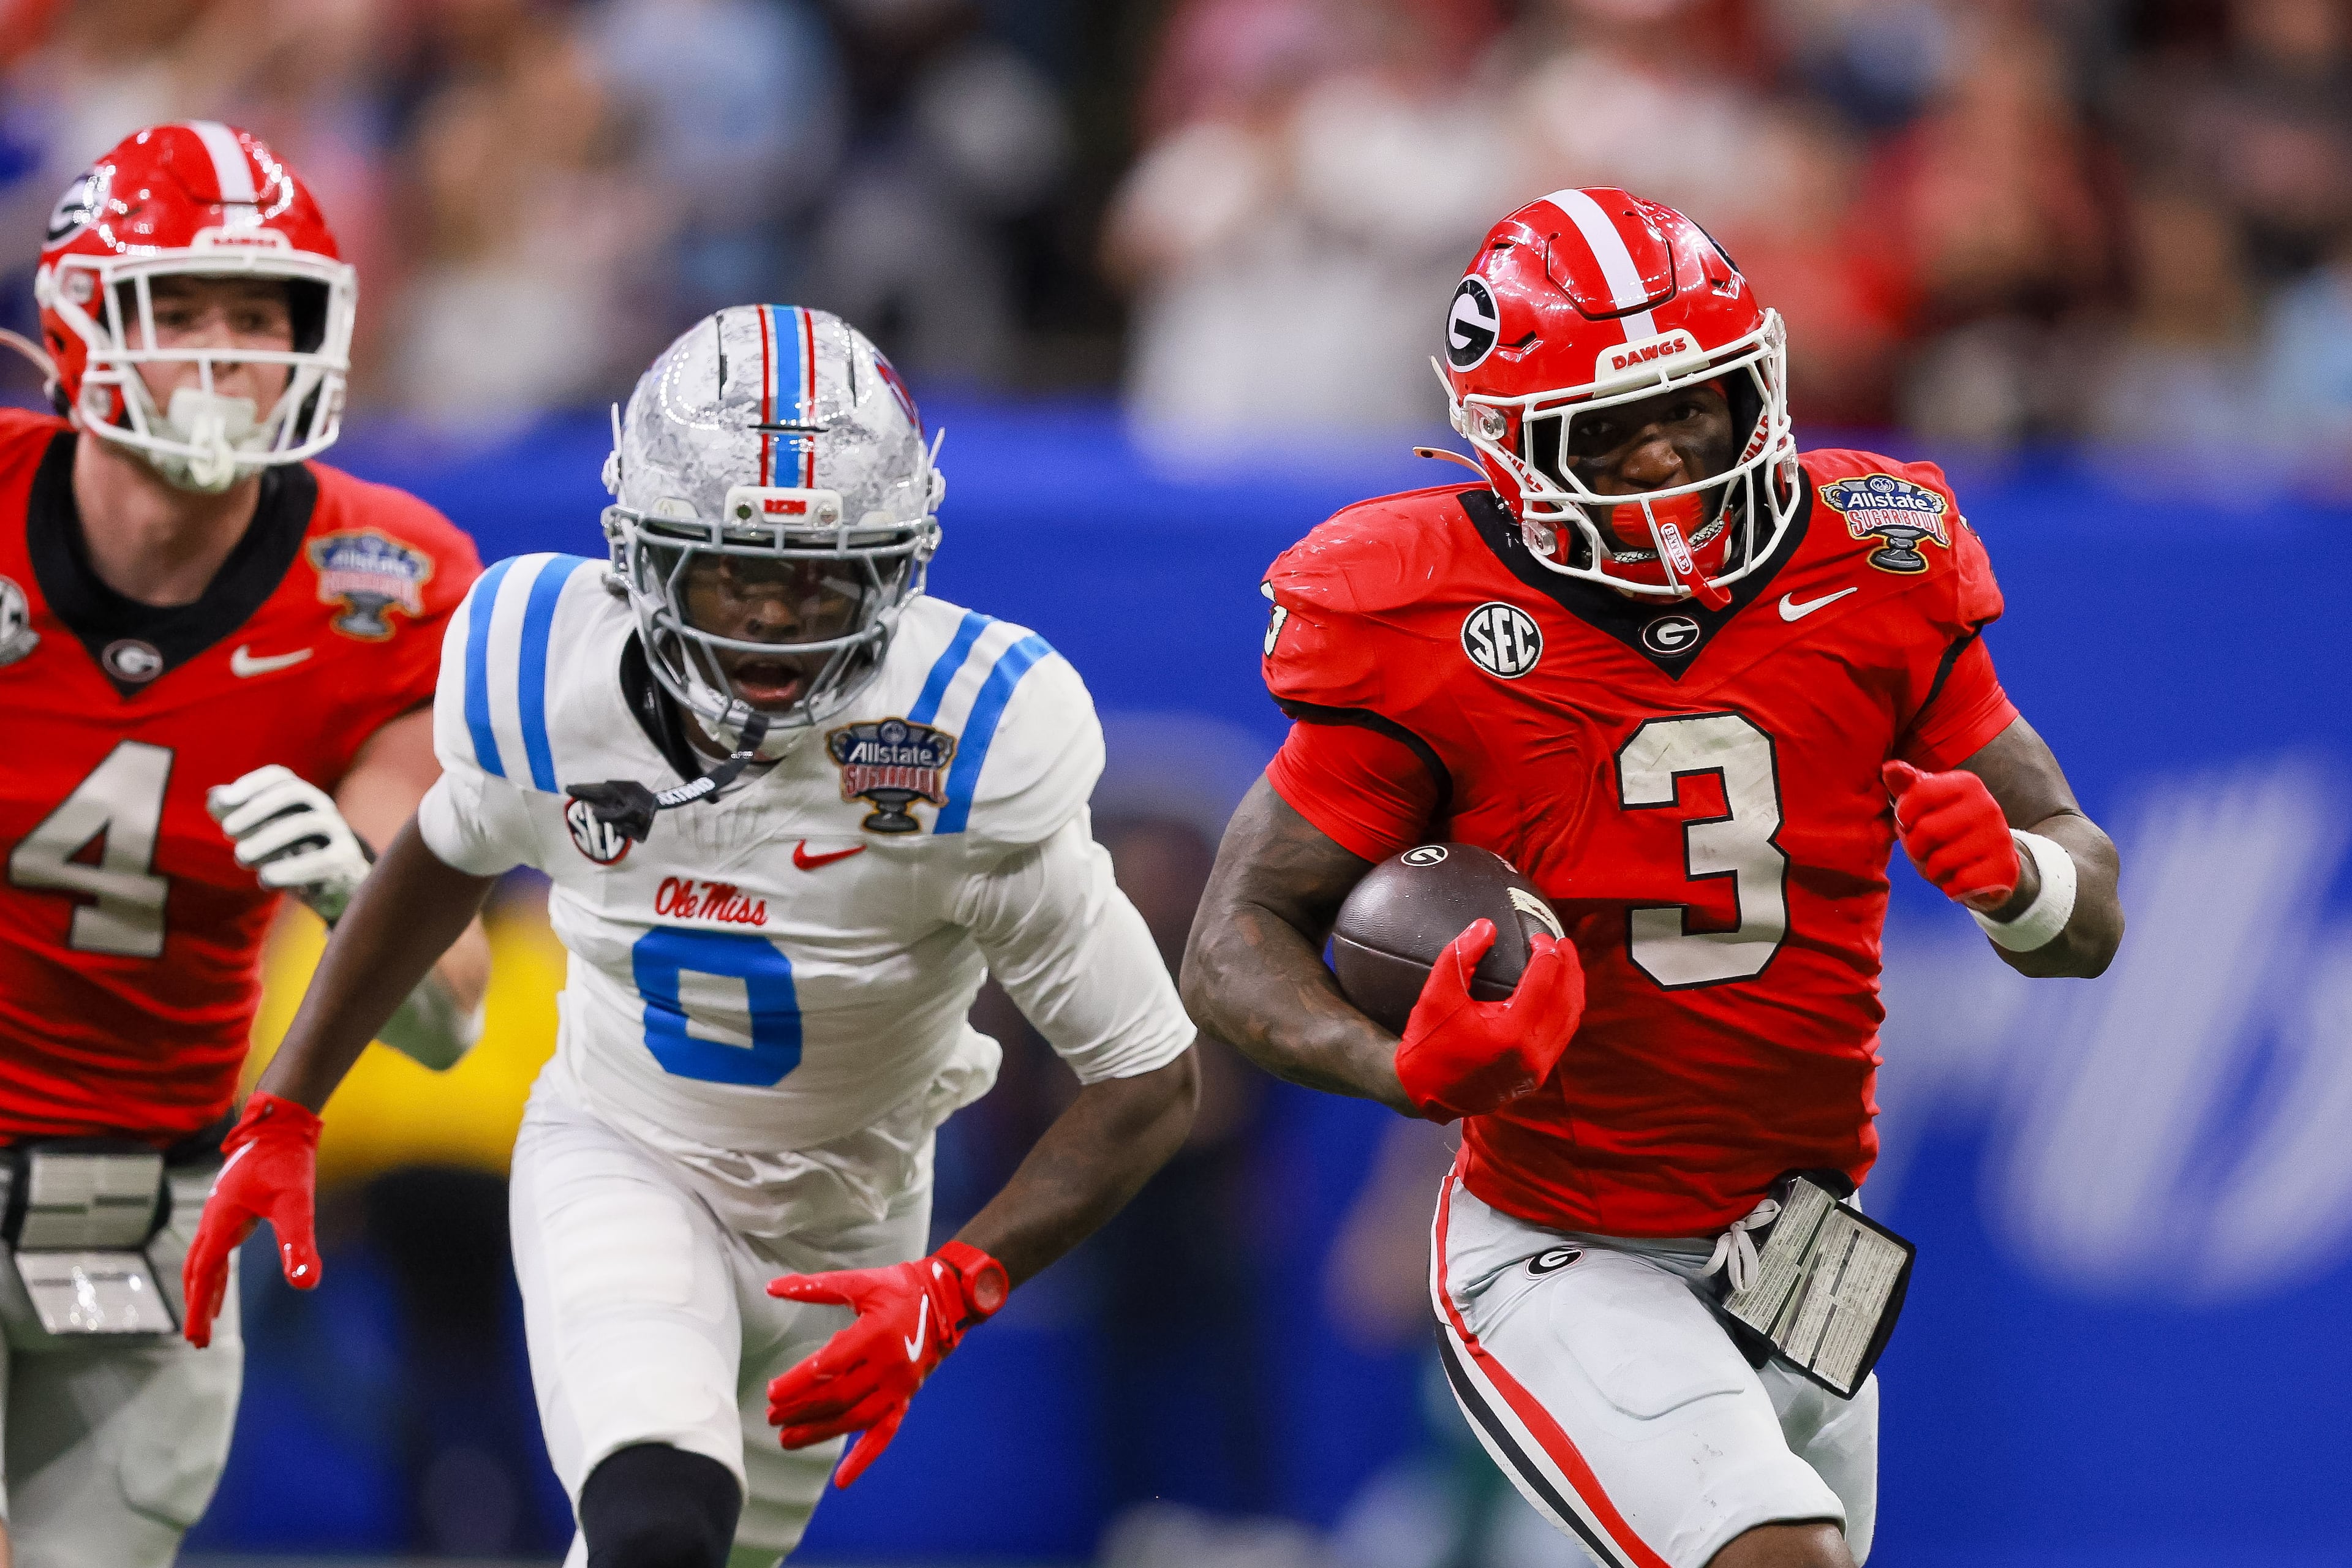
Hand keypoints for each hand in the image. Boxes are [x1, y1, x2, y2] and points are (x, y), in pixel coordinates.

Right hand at [182, 1092, 323, 1347]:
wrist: (280, 1124)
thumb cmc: (286, 1161)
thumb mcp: (296, 1204)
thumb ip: (299, 1243)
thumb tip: (306, 1283)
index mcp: (220, 1223)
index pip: (202, 1276)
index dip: (198, 1308)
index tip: (196, 1339)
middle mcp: (213, 1220)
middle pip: (196, 1272)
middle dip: (196, 1306)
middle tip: (197, 1340)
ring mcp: (219, 1214)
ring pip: (203, 1260)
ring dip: (203, 1290)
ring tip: (206, 1319)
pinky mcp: (231, 1208)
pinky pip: (215, 1248)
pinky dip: (214, 1271)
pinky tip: (219, 1281)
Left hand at [208, 764, 371, 922]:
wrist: (337, 886)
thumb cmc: (293, 855)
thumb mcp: (263, 834)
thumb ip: (238, 815)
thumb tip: (213, 796)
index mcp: (302, 796)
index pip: (279, 776)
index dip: (250, 784)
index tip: (222, 803)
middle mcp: (323, 807)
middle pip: (292, 793)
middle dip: (256, 809)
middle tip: (226, 830)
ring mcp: (338, 831)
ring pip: (304, 824)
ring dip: (266, 839)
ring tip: (240, 858)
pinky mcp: (345, 859)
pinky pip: (320, 860)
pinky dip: (288, 870)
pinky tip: (264, 880)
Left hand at [765, 1240, 1008, 1485]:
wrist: (946, 1303)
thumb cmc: (897, 1289)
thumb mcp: (859, 1283)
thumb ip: (815, 1287)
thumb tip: (772, 1287)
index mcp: (876, 1334)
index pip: (830, 1366)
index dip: (799, 1382)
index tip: (773, 1392)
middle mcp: (889, 1366)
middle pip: (838, 1397)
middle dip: (801, 1410)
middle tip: (771, 1417)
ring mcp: (898, 1387)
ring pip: (855, 1419)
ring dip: (819, 1433)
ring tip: (786, 1440)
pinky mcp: (905, 1400)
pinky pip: (884, 1435)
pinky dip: (864, 1459)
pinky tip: (841, 1480)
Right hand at [1394, 919, 1583, 1122]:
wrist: (1422, 1093)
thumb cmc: (1427, 1044)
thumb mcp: (1436, 995)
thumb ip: (1460, 956)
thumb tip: (1486, 926)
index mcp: (1511, 1032)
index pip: (1544, 981)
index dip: (1546, 953)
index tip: (1538, 936)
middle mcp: (1531, 1054)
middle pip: (1567, 1000)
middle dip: (1569, 967)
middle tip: (1563, 943)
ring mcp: (1536, 1069)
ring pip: (1570, 1022)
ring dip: (1572, 989)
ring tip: (1566, 964)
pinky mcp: (1534, 1078)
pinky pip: (1561, 1039)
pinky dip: (1564, 1013)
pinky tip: (1557, 996)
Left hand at [1882, 760, 2019, 911]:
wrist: (1990, 863)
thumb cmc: (1947, 830)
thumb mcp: (1924, 805)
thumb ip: (1906, 786)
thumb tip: (1889, 767)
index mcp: (1966, 784)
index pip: (1920, 794)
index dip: (1904, 816)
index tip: (1909, 823)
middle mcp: (1987, 805)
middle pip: (1926, 830)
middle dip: (1916, 847)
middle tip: (1926, 850)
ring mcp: (1999, 836)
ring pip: (1941, 861)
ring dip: (1933, 870)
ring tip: (1944, 865)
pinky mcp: (2005, 867)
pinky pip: (1961, 883)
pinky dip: (1952, 887)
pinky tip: (1961, 879)